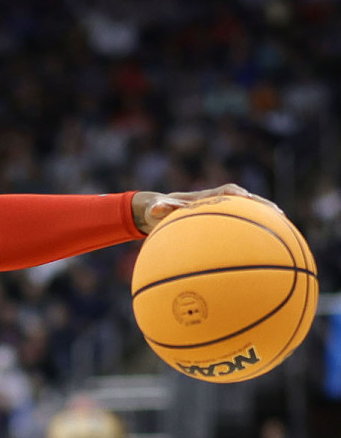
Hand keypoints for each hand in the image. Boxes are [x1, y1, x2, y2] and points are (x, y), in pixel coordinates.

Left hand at [131, 183, 281, 233]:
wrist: (161, 210)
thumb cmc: (160, 210)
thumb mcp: (157, 209)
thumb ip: (158, 207)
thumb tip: (154, 209)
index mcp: (206, 197)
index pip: (226, 192)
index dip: (237, 194)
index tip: (246, 198)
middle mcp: (218, 201)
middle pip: (245, 200)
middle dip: (261, 205)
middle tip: (277, 212)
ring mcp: (223, 210)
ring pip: (248, 211)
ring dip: (264, 216)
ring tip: (283, 227)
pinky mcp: (223, 222)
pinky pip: (242, 224)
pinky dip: (254, 230)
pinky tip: (267, 246)